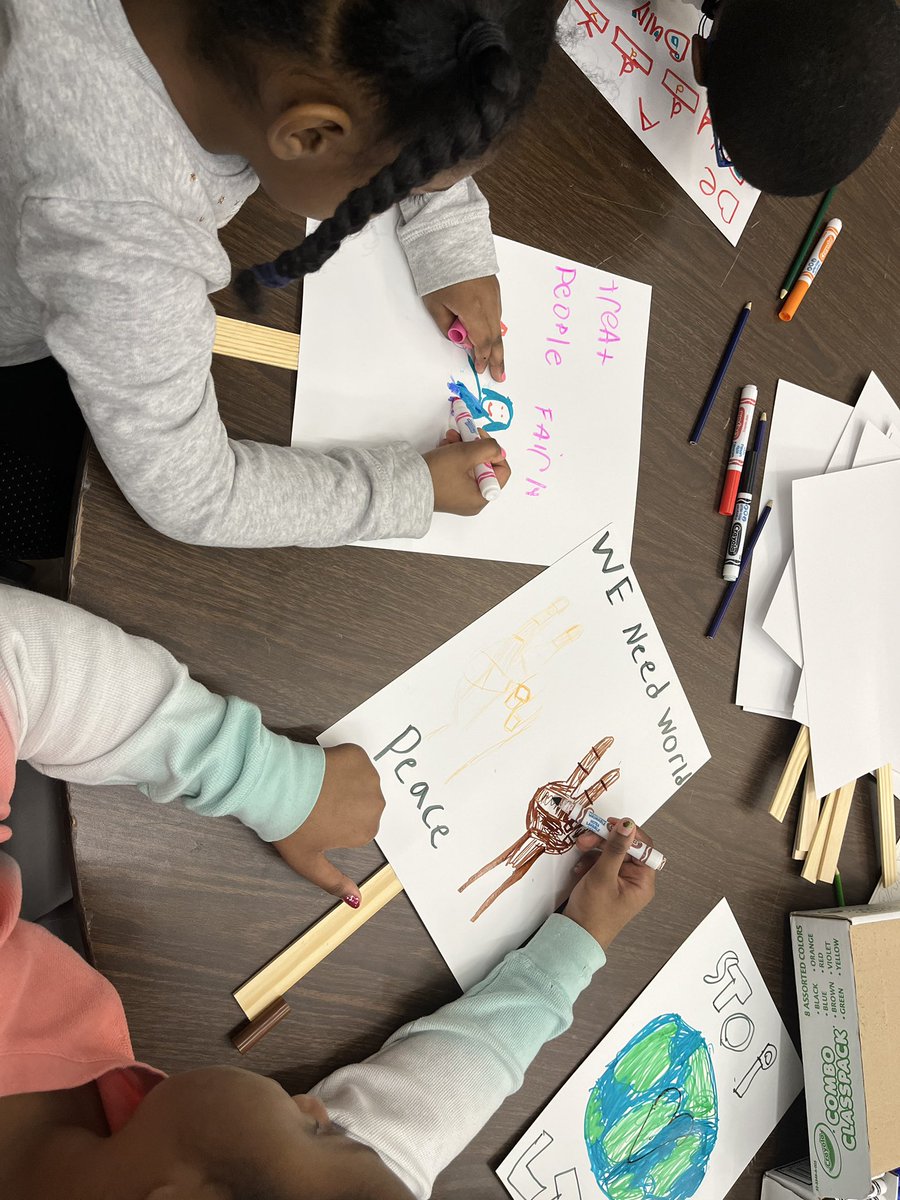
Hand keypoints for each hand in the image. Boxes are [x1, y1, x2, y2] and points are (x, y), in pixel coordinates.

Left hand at [271, 744, 384, 905]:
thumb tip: (357, 902)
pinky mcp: (358, 754)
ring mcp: (369, 777)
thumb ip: (334, 883)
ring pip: (361, 783)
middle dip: (346, 805)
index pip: (358, 829)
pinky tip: (322, 769)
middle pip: (364, 806)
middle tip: (317, 804)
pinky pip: (356, 761)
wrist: (274, 786)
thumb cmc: (291, 826)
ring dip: (346, 784)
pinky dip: (343, 764)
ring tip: (318, 786)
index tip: (319, 822)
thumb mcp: (309, 862)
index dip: (338, 825)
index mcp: (366, 831)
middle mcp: (375, 804)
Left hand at [422, 276, 504, 381]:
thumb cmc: (438, 271)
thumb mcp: (435, 304)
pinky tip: (490, 334)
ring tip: (497, 358)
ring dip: (496, 342)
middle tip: (500, 374)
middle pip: (496, 337)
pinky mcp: (494, 286)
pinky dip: (494, 326)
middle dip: (498, 358)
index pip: (482, 342)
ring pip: (497, 324)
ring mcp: (494, 294)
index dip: (482, 358)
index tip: (481, 368)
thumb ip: (448, 325)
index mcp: (473, 309)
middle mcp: (488, 303)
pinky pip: (496, 312)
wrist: (450, 239)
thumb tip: (458, 337)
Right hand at [424, 427, 510, 515]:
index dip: (493, 450)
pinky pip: (458, 470)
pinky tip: (443, 447)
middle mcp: (473, 499)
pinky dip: (453, 456)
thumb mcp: (465, 454)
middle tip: (464, 432)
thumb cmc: (436, 474)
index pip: (501, 470)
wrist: (404, 485)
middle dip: (473, 445)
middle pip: (484, 465)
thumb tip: (498, 449)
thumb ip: (487, 448)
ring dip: (462, 447)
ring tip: (449, 438)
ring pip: (470, 465)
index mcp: (482, 497)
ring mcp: (460, 495)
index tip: (480, 436)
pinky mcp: (448, 490)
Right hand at [563, 818, 655, 949]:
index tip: (610, 824)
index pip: (643, 847)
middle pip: (624, 847)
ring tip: (580, 850)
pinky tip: (580, 869)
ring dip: (594, 849)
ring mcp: (620, 881)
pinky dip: (589, 861)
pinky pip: (601, 862)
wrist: (575, 936)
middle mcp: (635, 880)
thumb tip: (627, 825)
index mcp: (643, 881)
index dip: (628, 833)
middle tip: (585, 837)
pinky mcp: (606, 882)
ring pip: (610, 852)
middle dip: (604, 840)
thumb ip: (615, 849)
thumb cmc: (594, 914)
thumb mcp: (603, 877)